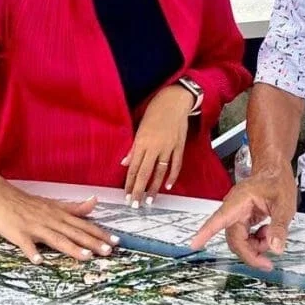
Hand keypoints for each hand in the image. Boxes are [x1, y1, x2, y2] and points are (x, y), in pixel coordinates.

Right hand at [0, 184, 118, 263]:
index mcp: (60, 215)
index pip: (85, 226)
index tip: (116, 241)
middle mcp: (52, 221)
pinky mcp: (19, 233)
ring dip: (72, 248)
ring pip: (56, 239)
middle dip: (92, 243)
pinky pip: (26, 244)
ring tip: (86, 257)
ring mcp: (36, 227)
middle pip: (75, 233)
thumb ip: (75, 208)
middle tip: (108, 252)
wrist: (2, 197)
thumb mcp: (55, 204)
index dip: (100, 234)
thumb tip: (95, 202)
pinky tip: (38, 260)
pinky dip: (32, 252)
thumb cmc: (30, 204)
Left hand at [122, 85, 192, 205]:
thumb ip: (134, 147)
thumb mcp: (140, 127)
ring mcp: (168, 147)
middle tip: (135, 203)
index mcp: (142, 141)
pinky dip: (172, 176)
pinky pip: (176, 164)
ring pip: (160, 171)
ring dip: (154, 187)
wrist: (174, 101)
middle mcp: (154, 146)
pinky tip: (167, 185)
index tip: (126, 195)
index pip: (134, 167)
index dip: (130, 183)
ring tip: (150, 199)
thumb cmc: (155, 111)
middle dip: (139, 190)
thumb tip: (125, 163)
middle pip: (145, 173)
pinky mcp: (179, 146)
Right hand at [190, 162, 296, 270]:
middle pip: (234, 239)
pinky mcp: (242, 218)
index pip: (219, 219)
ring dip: (254, 247)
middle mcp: (234, 208)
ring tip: (271, 237)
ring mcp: (237, 214)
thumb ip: (279, 227)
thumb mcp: (285, 204)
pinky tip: (267, 232)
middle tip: (266, 264)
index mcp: (239, 201)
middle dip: (249, 253)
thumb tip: (275, 248)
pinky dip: (255, 241)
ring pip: (239, 240)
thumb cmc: (277, 181)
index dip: (206, 232)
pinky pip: (244, 236)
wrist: (275, 170)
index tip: (194, 244)